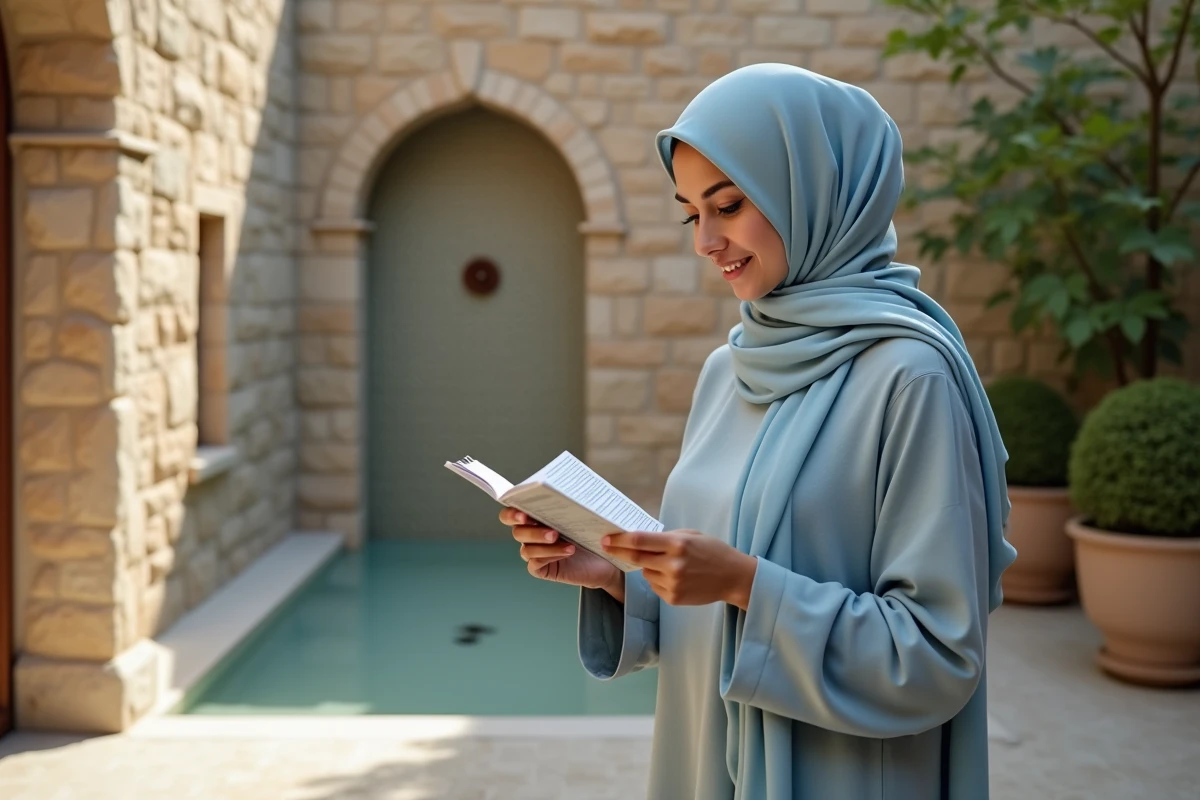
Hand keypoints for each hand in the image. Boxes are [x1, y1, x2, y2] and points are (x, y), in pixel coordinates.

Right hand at [500, 508, 623, 599]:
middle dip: (531, 530)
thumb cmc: (590, 531)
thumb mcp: (580, 514)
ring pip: (526, 549)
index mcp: (533, 517)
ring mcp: (534, 553)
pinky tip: (566, 551)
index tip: (523, 513)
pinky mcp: (541, 569)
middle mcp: (530, 535)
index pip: (510, 514)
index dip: (511, 513)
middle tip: (549, 529)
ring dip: (542, 543)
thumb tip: (565, 488)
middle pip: (517, 531)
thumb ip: (566, 502)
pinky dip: (550, 556)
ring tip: (561, 539)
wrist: (604, 557)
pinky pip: (535, 564)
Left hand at [601, 529, 757, 609]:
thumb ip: (664, 538)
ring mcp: (673, 583)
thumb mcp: (690, 535)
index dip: (619, 540)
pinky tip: (677, 577)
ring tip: (669, 564)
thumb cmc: (711, 551)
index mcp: (678, 544)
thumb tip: (636, 539)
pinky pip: (655, 586)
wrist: (733, 577)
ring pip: (646, 573)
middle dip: (618, 552)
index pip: (639, 541)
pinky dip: (658, 579)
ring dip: (649, 567)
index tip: (605, 538)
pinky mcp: (673, 598)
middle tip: (606, 546)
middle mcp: (673, 564)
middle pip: (636, 558)